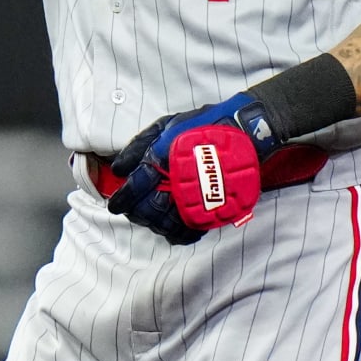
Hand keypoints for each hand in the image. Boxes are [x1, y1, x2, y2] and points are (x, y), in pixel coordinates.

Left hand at [102, 93, 280, 244]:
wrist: (245, 131)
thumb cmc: (203, 126)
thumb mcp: (166, 126)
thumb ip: (139, 146)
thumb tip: (119, 167)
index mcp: (161, 159)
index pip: (135, 187)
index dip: (122, 199)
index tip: (116, 205)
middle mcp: (176, 181)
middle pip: (148, 209)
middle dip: (137, 213)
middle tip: (132, 212)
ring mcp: (195, 196)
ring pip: (167, 223)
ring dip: (155, 224)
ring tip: (151, 219)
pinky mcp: (213, 207)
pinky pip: (190, 230)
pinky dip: (178, 234)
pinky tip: (172, 229)